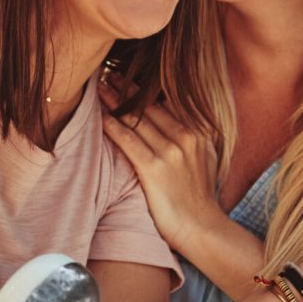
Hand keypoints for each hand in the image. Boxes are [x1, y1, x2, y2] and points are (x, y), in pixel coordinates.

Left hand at [98, 79, 221, 260]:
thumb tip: (169, 115)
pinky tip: (100, 117)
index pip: (165, 101)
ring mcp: (171, 153)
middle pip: (148, 106)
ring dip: (114, 101)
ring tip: (99, 88)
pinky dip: (112, 126)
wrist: (201, 228)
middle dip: (125, 87)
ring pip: (136, 119)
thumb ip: (189, 135)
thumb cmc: (196, 195)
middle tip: (107, 73)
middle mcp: (186, 137)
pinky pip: (128, 140)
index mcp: (198, 132)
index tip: (125, 74)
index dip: (143, 87)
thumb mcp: (203, 157)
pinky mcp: (154, 169)